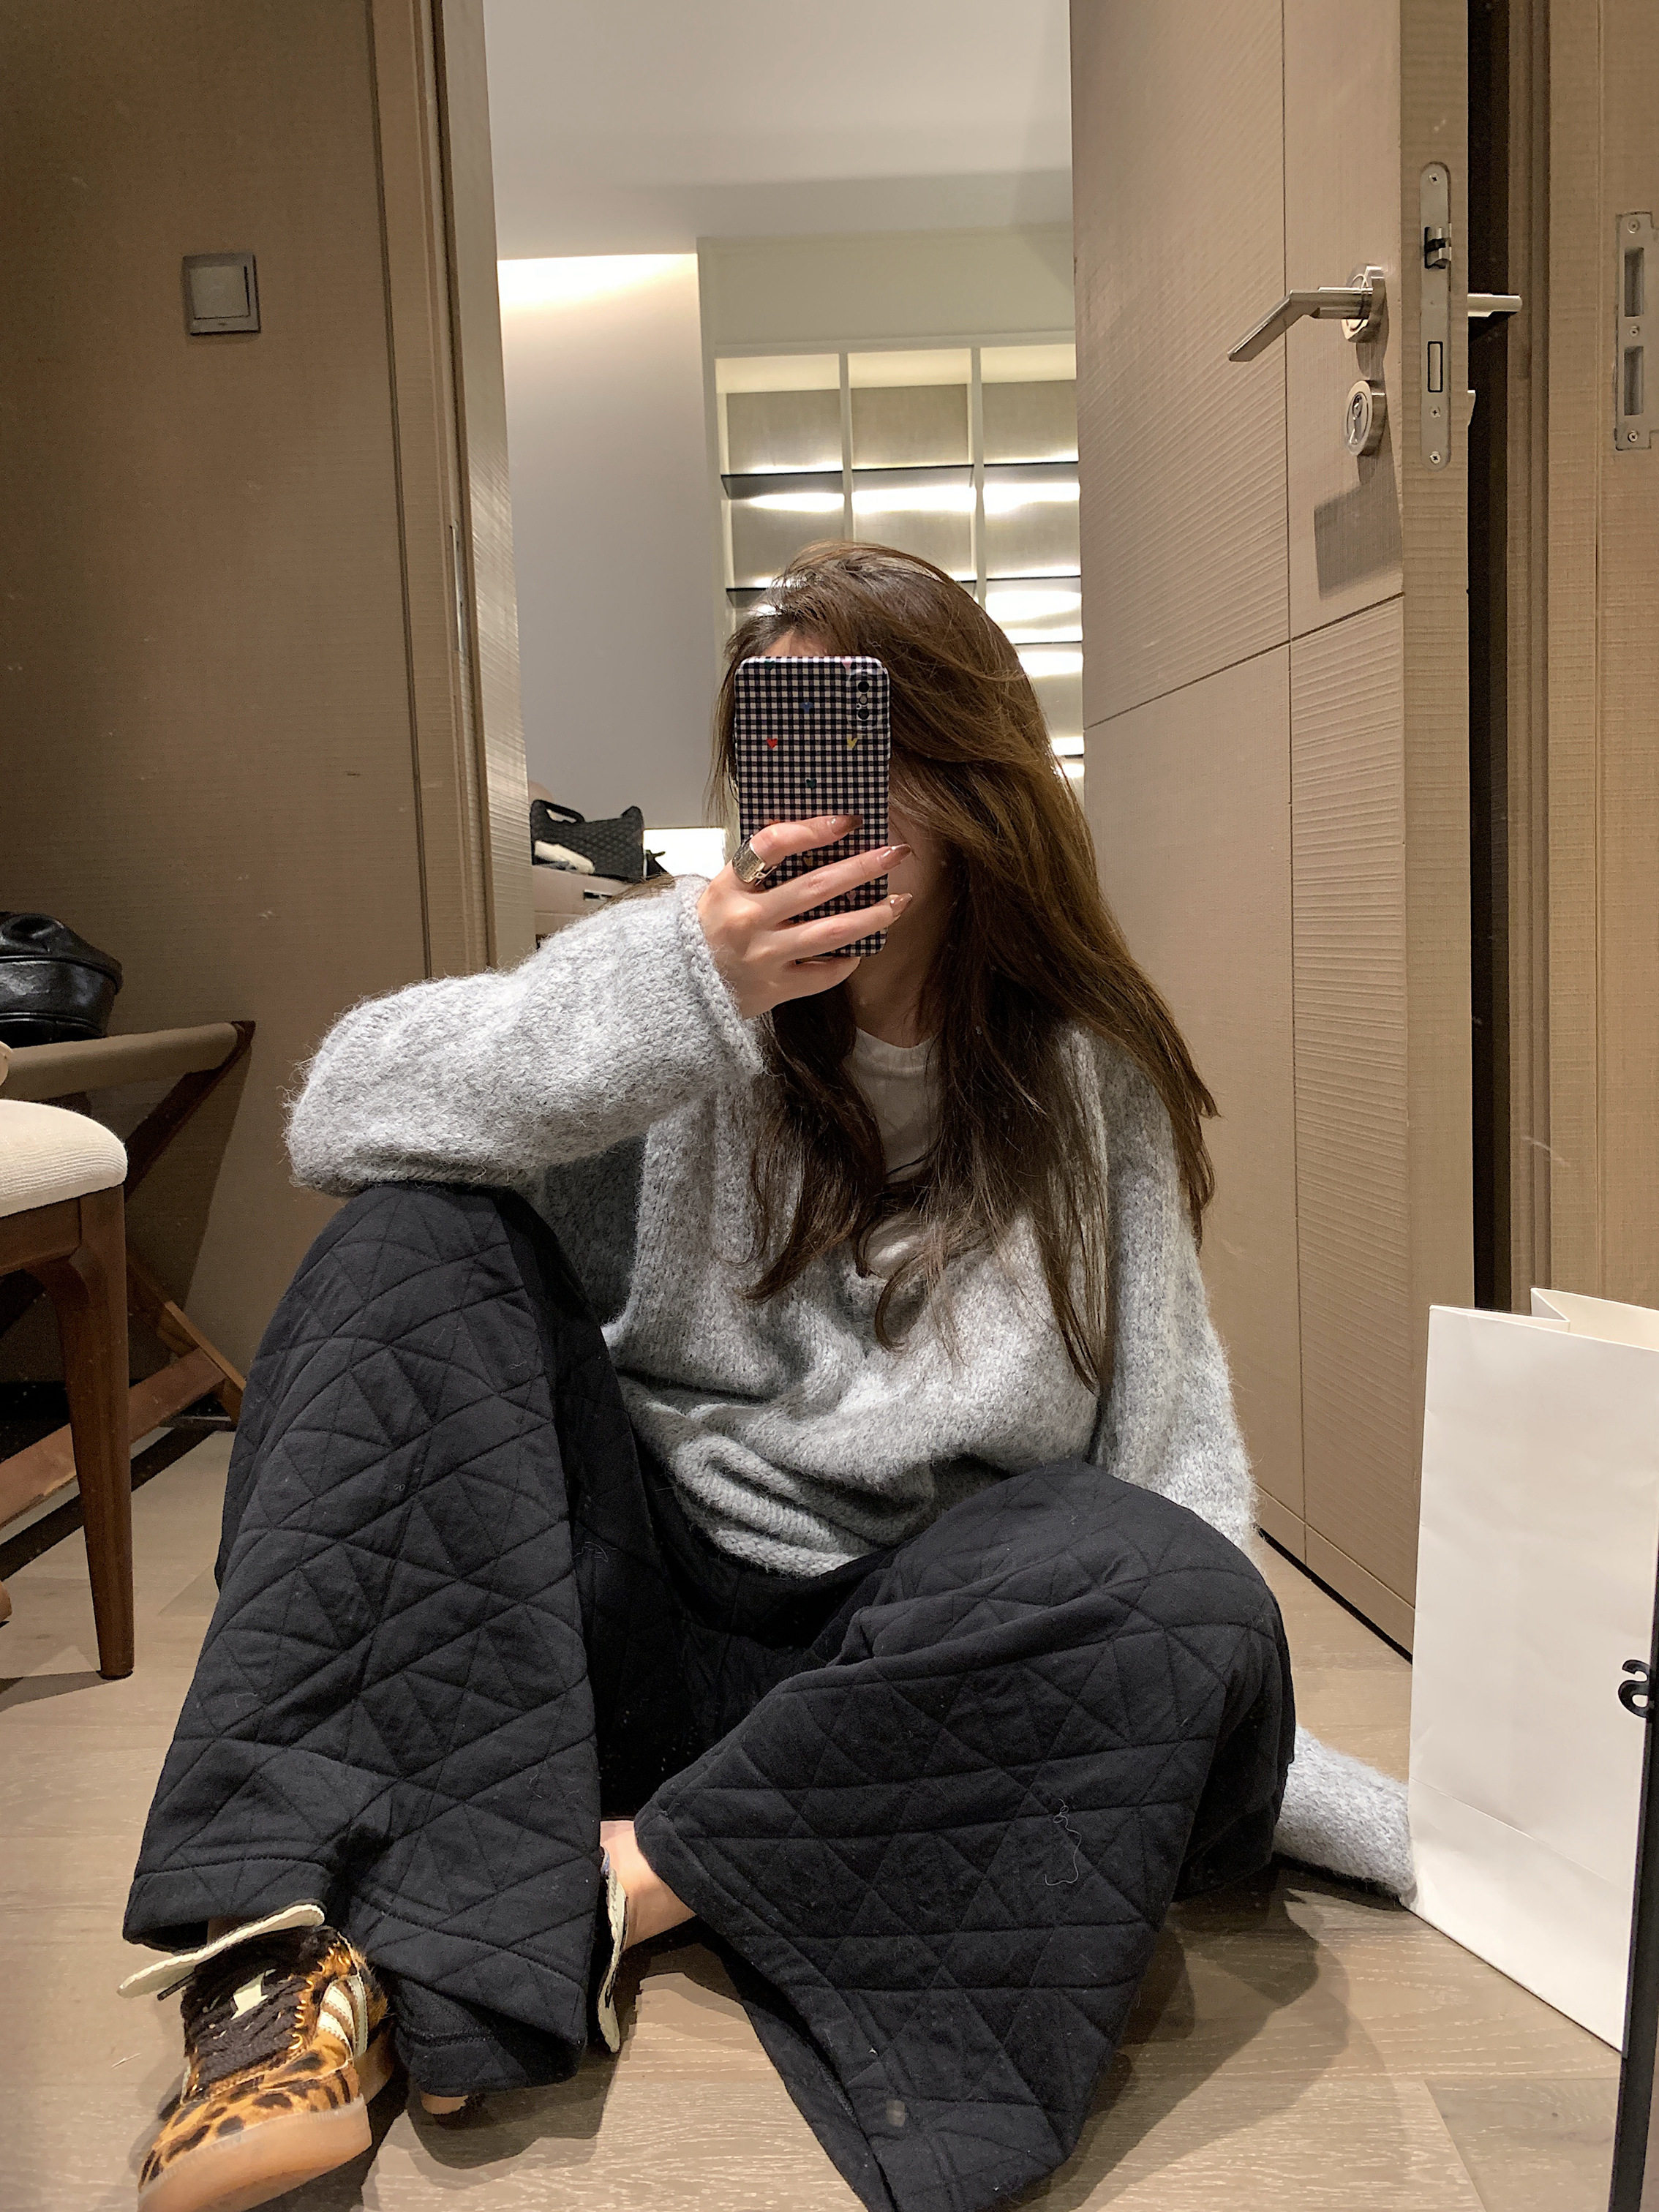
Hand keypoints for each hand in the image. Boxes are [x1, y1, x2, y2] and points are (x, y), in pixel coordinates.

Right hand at [697, 814, 911, 1019]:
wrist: (681, 988)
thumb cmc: (709, 932)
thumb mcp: (722, 891)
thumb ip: (760, 869)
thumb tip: (818, 838)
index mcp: (730, 887)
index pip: (773, 845)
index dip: (813, 829)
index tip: (848, 822)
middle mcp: (747, 920)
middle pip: (816, 887)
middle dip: (863, 868)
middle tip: (895, 854)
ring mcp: (763, 956)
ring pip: (832, 931)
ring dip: (873, 915)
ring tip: (899, 902)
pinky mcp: (776, 988)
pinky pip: (824, 973)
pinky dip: (848, 959)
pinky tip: (863, 947)